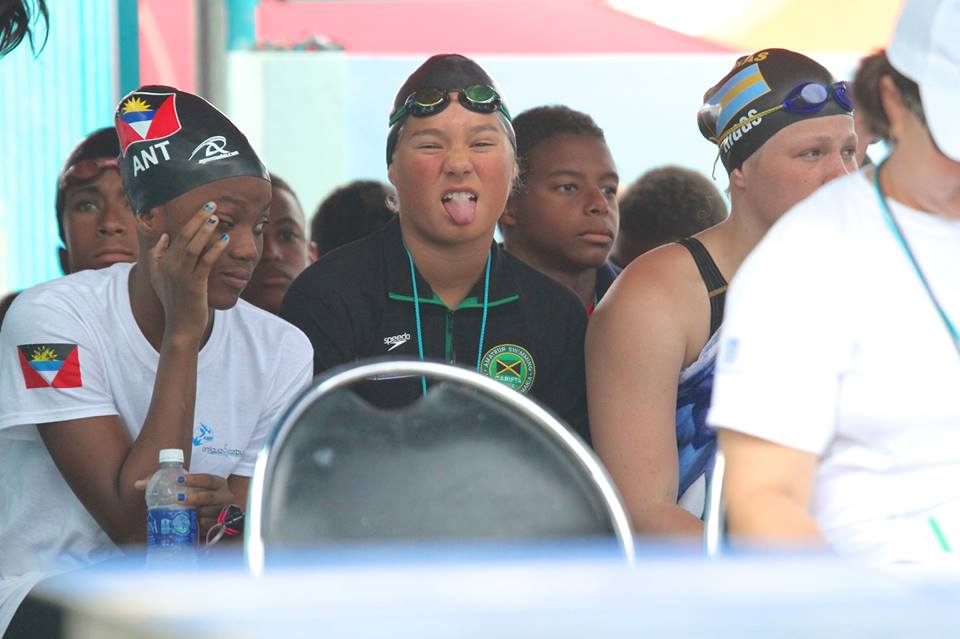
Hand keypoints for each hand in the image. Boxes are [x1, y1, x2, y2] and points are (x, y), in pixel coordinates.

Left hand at [133, 474, 235, 538]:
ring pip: (209, 512)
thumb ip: (165, 482)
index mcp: (218, 483)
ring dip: (196, 513)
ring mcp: (223, 511)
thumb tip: (138, 484)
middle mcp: (224, 496)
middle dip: (195, 498)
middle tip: (179, 499)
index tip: (179, 479)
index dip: (195, 479)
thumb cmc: (199, 495)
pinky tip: (192, 521)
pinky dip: (200, 523)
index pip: (208, 479)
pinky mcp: (221, 524)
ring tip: (183, 512)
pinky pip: (209, 525)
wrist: (218, 512)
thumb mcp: (189, 487)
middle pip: (210, 497)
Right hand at [148, 202, 229, 342]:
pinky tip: (224, 239)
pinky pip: (205, 262)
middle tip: (211, 203)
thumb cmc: (174, 302)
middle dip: (198, 218)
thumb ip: (157, 256)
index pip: (176, 234)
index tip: (203, 207)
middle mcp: (169, 267)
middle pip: (184, 236)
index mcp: (161, 262)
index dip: (190, 219)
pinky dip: (215, 249)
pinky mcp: (194, 285)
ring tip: (216, 216)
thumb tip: (164, 236)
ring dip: (205, 230)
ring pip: (193, 246)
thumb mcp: (159, 278)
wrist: (180, 327)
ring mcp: (181, 276)